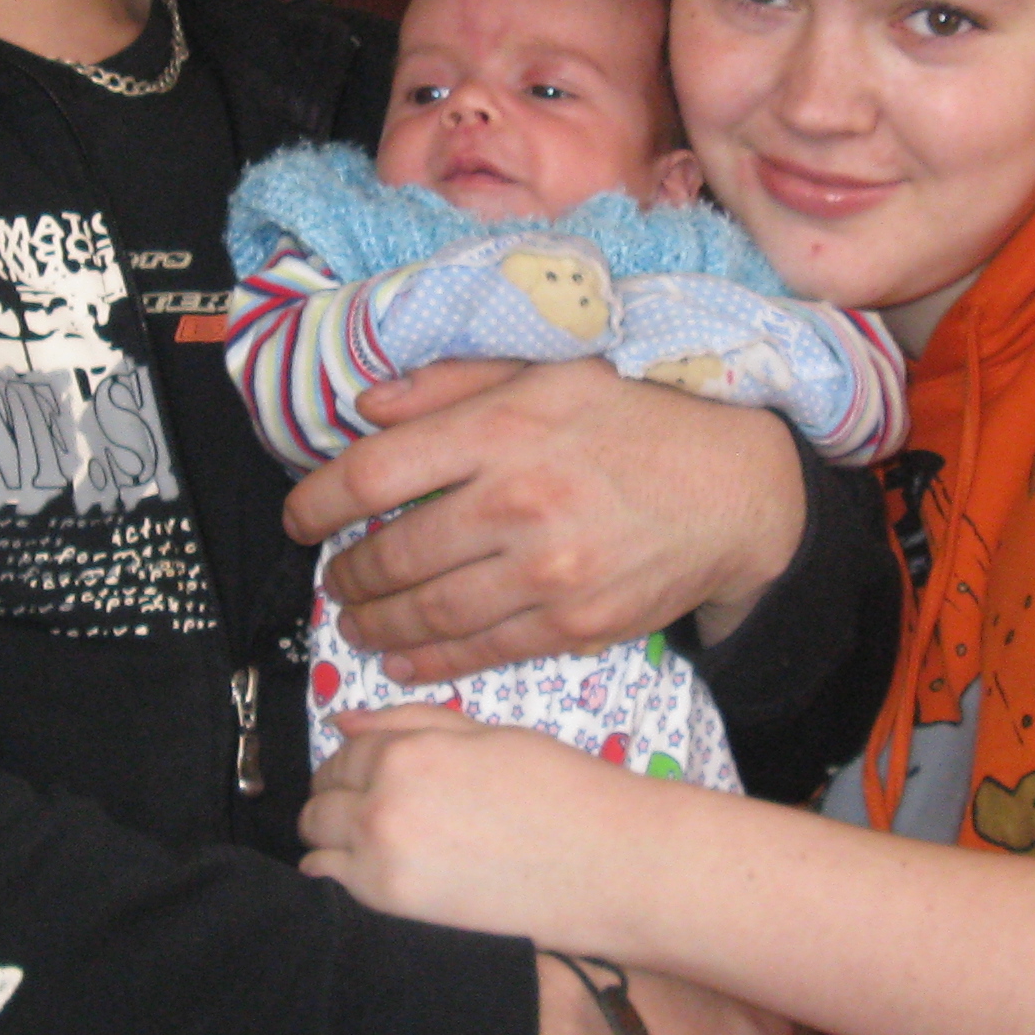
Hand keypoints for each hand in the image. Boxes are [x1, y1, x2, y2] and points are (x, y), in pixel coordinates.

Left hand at [280, 357, 805, 682]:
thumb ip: (453, 384)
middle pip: (394, 553)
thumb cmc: (637, 422)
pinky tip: (401, 659)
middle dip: (346, 574)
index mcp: (503, 428)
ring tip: (355, 622)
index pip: (376, 471)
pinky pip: (481, 651)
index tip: (298, 516)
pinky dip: (429, 662)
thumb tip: (368, 407)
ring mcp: (547, 570)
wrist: (735, 490)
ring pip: (430, 612)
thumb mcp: (550, 373)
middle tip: (332, 578)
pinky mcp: (573, 623)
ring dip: (376, 624)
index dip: (317, 500)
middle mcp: (519, 499)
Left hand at [301, 704, 659, 956]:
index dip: (353, 763)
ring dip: (334, 839)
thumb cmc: (563, 790)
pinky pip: (330, 889)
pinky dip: (340, 879)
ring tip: (378, 845)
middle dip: (337, 800)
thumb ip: (410, 723)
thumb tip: (342, 721)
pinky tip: (378, 875)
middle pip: (318, 801)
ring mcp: (381, 862)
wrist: (611, 864)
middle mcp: (382, 805)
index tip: (369, 777)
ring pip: (315, 845)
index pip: (342, 753)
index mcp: (407, 752)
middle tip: (375, 809)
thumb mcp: (488, 735)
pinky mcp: (393, 910)